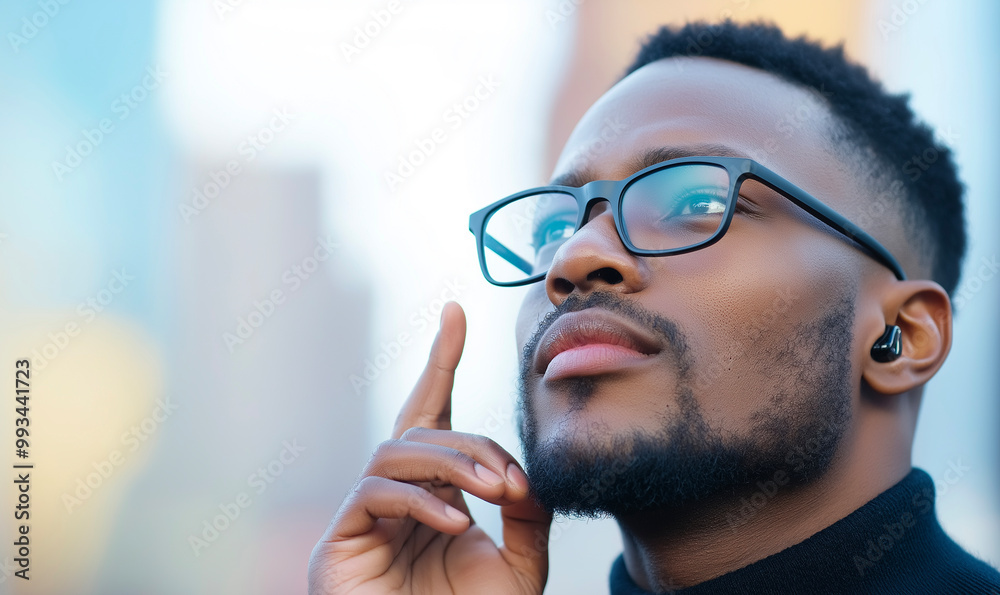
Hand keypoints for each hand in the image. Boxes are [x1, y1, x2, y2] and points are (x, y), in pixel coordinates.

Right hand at [308, 301, 552, 593]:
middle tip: (509, 481)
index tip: (454, 311)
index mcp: (433, 493)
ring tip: (492, 494)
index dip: (442, 360)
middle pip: (422, 430)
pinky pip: (374, 492)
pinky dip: (418, 501)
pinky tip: (454, 524)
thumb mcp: (518, 567)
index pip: (434, 414)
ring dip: (451, 464)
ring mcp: (364, 515)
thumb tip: (522, 473)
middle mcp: (395, 494)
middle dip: (470, 443)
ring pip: (398, 450)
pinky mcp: (340, 541)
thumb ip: (526, 516)